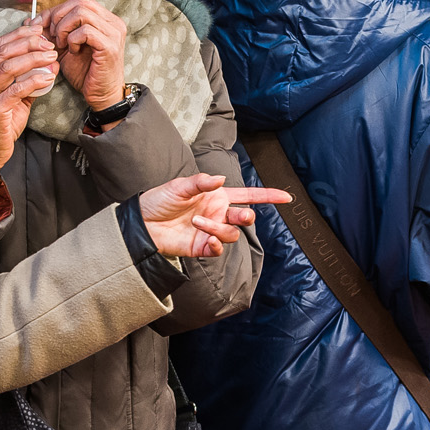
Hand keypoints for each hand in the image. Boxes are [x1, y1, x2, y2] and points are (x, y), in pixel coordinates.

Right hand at [0, 23, 57, 199]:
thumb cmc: (0, 124)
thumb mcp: (12, 97)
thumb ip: (25, 79)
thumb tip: (47, 61)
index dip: (19, 35)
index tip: (39, 30)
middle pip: (3, 52)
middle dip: (28, 43)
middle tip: (49, 43)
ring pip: (8, 67)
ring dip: (33, 58)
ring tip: (51, 56)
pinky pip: (15, 90)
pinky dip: (34, 80)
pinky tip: (48, 76)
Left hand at [40, 0, 128, 112]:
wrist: (101, 96)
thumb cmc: (85, 73)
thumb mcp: (64, 48)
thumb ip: (51, 32)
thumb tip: (29, 19)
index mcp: (104, 19)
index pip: (79, 0)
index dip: (57, 10)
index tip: (42, 26)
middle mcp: (113, 22)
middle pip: (80, 1)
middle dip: (59, 17)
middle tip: (52, 36)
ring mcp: (113, 33)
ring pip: (81, 12)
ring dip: (64, 28)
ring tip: (62, 45)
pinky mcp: (110, 46)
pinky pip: (85, 31)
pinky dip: (73, 39)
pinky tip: (72, 52)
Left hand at [138, 174, 289, 259]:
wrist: (142, 222)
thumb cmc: (160, 200)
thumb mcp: (180, 186)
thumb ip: (201, 182)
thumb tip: (221, 180)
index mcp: (217, 196)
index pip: (248, 196)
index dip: (268, 196)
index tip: (286, 198)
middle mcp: (218, 214)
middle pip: (245, 218)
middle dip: (246, 217)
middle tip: (239, 215)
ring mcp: (210, 231)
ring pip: (231, 234)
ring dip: (219, 229)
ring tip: (198, 222)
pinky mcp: (201, 248)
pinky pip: (218, 249)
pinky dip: (215, 245)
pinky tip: (205, 240)